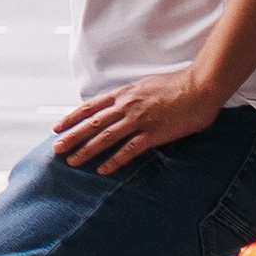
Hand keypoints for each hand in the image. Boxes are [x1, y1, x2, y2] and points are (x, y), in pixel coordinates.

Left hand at [51, 68, 221, 172]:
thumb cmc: (177, 85)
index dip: (72, 117)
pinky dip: (115, 160)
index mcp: (124, 94)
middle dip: (72, 136)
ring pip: (106, 137)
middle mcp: (127, 106)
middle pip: (93, 123)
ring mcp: (140, 120)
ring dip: (87, 150)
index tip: (57, 127)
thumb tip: (118, 103)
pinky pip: (130, 149)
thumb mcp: (146, 84)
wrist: (200, 86)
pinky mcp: (154, 133)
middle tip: (55, 149)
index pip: (91, 106)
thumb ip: (130, 95)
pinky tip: (102, 170)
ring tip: (72, 161)